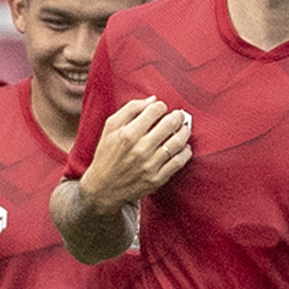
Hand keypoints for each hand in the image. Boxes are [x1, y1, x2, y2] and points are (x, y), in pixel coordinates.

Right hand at [77, 95, 191, 214]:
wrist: (103, 188)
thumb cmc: (106, 154)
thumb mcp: (110, 128)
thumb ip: (130, 110)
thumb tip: (153, 100)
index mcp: (128, 134)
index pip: (155, 110)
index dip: (161, 106)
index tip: (162, 108)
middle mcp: (140, 149)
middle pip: (170, 124)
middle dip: (177, 116)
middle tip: (179, 115)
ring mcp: (150, 165)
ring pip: (178, 142)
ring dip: (185, 131)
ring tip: (184, 128)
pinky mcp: (157, 179)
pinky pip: (179, 162)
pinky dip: (186, 152)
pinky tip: (184, 147)